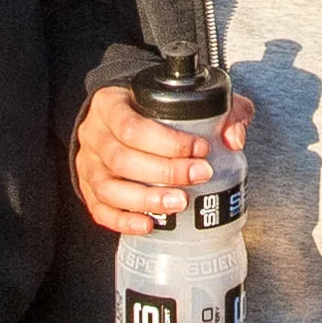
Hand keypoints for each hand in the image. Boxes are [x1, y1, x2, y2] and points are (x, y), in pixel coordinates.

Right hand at [72, 85, 249, 237]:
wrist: (123, 116)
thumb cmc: (157, 108)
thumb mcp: (190, 97)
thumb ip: (221, 109)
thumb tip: (234, 139)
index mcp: (110, 104)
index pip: (132, 125)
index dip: (167, 142)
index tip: (200, 148)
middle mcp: (94, 134)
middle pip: (122, 158)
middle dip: (165, 171)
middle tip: (199, 175)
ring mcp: (87, 164)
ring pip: (109, 188)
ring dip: (146, 199)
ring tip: (179, 203)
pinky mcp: (87, 189)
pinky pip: (100, 210)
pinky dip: (124, 221)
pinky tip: (149, 225)